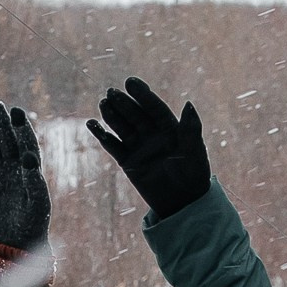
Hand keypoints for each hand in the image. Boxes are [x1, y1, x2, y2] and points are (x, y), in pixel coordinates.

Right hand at [0, 103, 50, 254]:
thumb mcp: (37, 201)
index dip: (21, 126)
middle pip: (7, 137)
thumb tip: (29, 157)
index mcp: (32, 166)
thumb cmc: (33, 222)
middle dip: (1, 122)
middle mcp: (16, 164)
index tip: (15, 112)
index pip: (27, 140)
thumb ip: (34, 179)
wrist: (16, 239)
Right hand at [88, 78, 211, 217]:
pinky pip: (112, 145)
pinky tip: (92, 124)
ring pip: (122, 127)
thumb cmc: (193, 176)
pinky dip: (102, 135)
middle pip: (135, 115)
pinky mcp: (127, 162)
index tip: (131, 82)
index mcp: (170, 128)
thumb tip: (189, 104)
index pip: (154, 108)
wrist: (182, 204)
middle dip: (124, 103)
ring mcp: (139, 147)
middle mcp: (153, 135)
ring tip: (103, 103)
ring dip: (112, 115)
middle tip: (112, 92)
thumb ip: (191, 129)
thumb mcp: (194, 152)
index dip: (143, 95)